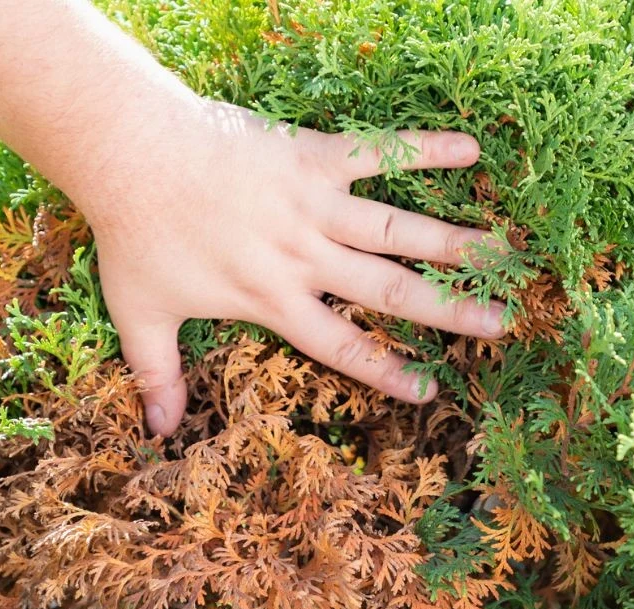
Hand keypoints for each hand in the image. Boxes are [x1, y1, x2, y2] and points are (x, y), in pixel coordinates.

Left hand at [83, 98, 505, 435]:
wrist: (128, 151)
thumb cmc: (134, 233)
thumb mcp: (140, 313)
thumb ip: (158, 375)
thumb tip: (159, 433)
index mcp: (274, 300)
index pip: (341, 346)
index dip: (385, 370)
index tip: (429, 390)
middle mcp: (306, 258)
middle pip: (390, 292)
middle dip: (450, 310)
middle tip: (502, 323)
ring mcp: (314, 205)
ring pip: (396, 231)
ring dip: (453, 244)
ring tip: (505, 253)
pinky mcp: (313, 155)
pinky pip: (377, 152)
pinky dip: (423, 150)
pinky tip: (471, 150)